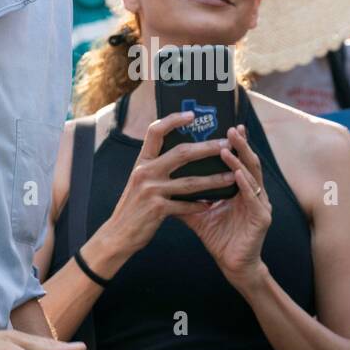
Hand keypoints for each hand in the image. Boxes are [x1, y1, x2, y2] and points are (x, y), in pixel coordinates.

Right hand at [96, 111, 237, 261]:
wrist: (117, 235)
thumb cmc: (133, 207)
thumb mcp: (139, 181)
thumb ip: (155, 167)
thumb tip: (181, 154)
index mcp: (142, 161)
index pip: (155, 131)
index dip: (173, 120)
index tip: (191, 114)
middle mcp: (145, 172)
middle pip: (182, 153)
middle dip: (208, 148)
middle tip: (227, 144)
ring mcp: (151, 190)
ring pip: (190, 182)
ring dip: (214, 179)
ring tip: (232, 176)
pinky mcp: (157, 209)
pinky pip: (186, 206)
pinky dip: (200, 206)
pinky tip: (212, 204)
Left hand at [174, 124, 271, 290]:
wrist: (232, 265)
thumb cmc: (219, 238)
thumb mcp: (199, 214)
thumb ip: (185, 198)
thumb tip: (162, 184)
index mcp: (241, 189)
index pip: (238, 161)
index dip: (235, 144)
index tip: (225, 126)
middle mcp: (254, 193)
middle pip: (248, 163)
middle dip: (241, 145)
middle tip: (232, 128)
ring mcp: (260, 204)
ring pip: (253, 177)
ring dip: (240, 161)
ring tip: (228, 147)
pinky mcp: (262, 218)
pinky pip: (254, 198)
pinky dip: (246, 186)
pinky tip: (237, 175)